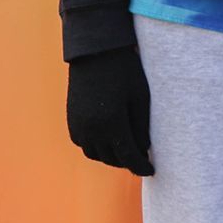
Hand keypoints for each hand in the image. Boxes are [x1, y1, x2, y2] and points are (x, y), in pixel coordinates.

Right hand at [66, 45, 154, 175]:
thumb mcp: (141, 97)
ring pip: (95, 154)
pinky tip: (108, 140)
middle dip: (127, 161)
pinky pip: (83, 143)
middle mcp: (91, 129)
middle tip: (141, 159)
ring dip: (110, 156)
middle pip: (111, 158)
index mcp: (112, 124)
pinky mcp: (71, 119)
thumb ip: (141, 126)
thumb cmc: (125, 71)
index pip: (128, 156)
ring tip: (126, 150)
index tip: (151, 171)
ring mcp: (78, 125)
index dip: (140, 166)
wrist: (96, 51)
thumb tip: (143, 149)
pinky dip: (96, 147)